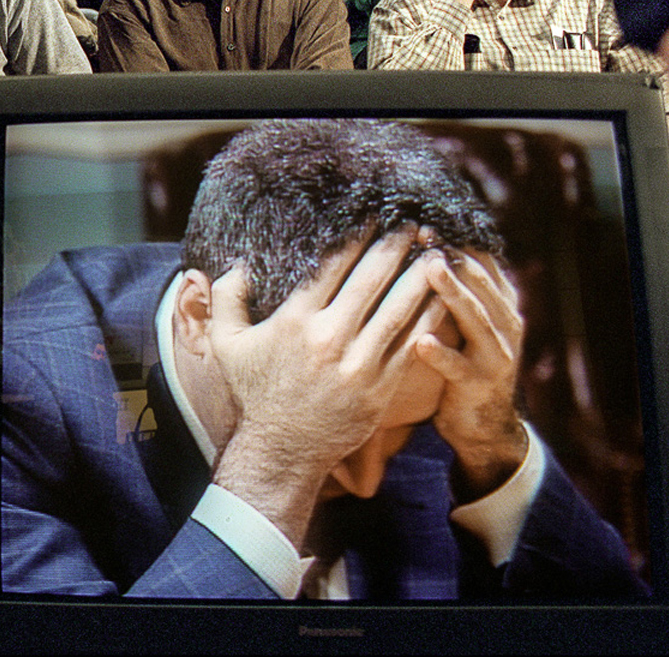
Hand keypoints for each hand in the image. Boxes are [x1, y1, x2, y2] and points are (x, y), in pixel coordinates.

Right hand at [201, 227, 439, 543]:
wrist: (279, 451)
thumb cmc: (253, 394)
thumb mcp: (226, 344)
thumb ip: (226, 299)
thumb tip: (239, 264)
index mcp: (294, 321)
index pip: (332, 266)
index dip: (356, 237)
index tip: (372, 217)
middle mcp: (329, 337)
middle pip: (371, 279)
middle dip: (394, 246)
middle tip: (413, 223)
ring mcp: (358, 364)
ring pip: (399, 308)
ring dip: (420, 277)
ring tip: (437, 253)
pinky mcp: (380, 388)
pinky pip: (410, 344)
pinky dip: (429, 318)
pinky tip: (442, 298)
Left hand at [417, 250, 527, 498]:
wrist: (483, 425)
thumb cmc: (463, 362)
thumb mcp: (466, 323)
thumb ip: (456, 289)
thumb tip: (424, 244)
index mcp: (501, 305)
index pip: (483, 264)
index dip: (457, 241)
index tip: (426, 219)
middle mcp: (506, 326)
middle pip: (480, 284)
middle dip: (453, 256)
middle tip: (425, 233)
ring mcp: (497, 356)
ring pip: (475, 318)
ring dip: (452, 292)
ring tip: (429, 269)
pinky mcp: (479, 385)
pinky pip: (459, 367)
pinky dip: (442, 355)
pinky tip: (421, 342)